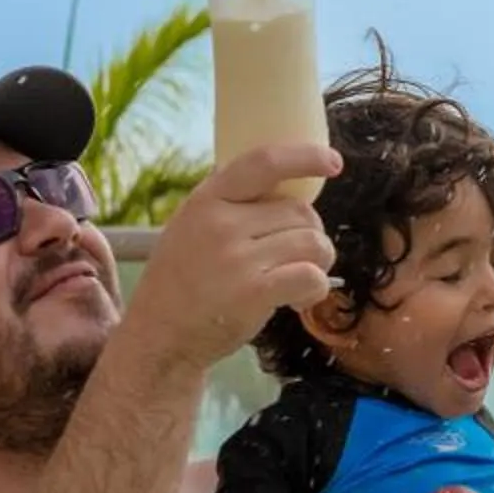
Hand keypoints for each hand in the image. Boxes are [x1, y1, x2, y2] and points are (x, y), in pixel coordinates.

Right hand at [124, 142, 341, 372]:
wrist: (160, 336)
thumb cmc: (183, 282)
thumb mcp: (191, 226)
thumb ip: (229, 204)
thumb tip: (286, 184)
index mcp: (206, 200)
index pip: (263, 162)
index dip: (304, 156)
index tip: (333, 161)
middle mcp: (220, 223)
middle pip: (301, 212)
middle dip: (310, 235)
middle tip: (294, 260)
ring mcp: (236, 258)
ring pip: (313, 242)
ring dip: (318, 262)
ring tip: (296, 280)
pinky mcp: (253, 292)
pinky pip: (312, 276)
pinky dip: (315, 288)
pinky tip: (297, 300)